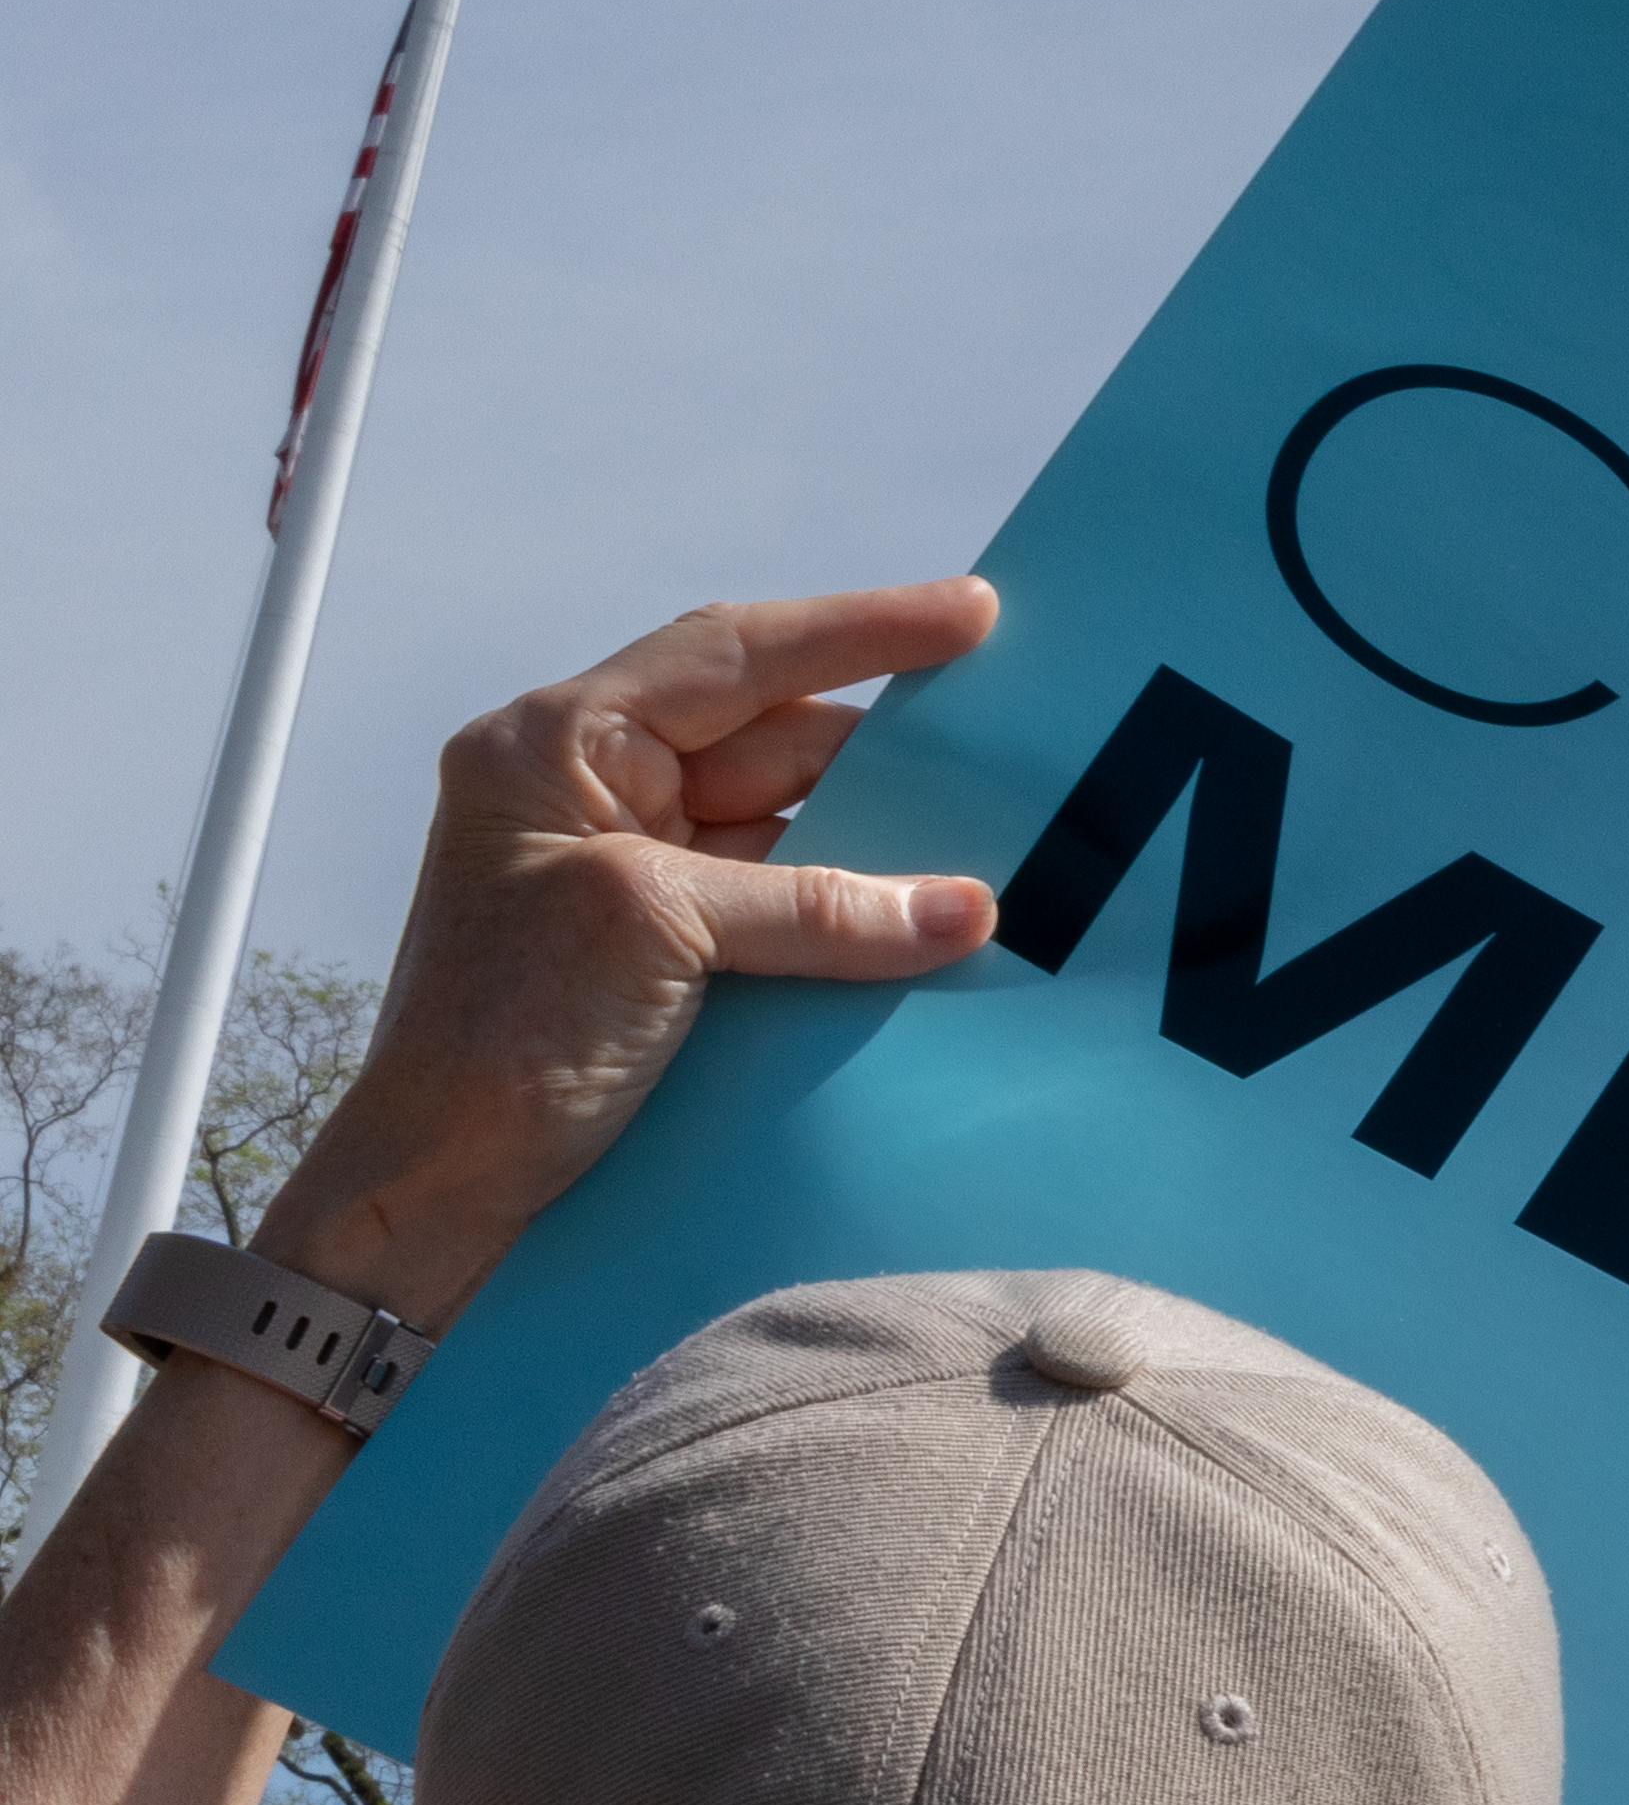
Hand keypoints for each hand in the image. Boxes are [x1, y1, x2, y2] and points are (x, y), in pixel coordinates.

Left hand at [255, 586, 1003, 1327]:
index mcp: (557, 747)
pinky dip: (858, 914)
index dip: (858, 629)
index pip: (729, 654)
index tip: (971, 615)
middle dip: (889, 753)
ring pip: (793, 826)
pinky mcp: (666, 952)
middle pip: (775, 738)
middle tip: (1011, 752)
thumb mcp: (655, 933)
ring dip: (884, 843)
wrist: (440, 1189)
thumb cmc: (498, 1041)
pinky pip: (789, 905)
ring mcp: (630, 872)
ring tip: (992, 846)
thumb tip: (962, 905)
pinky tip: (929, 923)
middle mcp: (592, 792)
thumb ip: (814, 906)